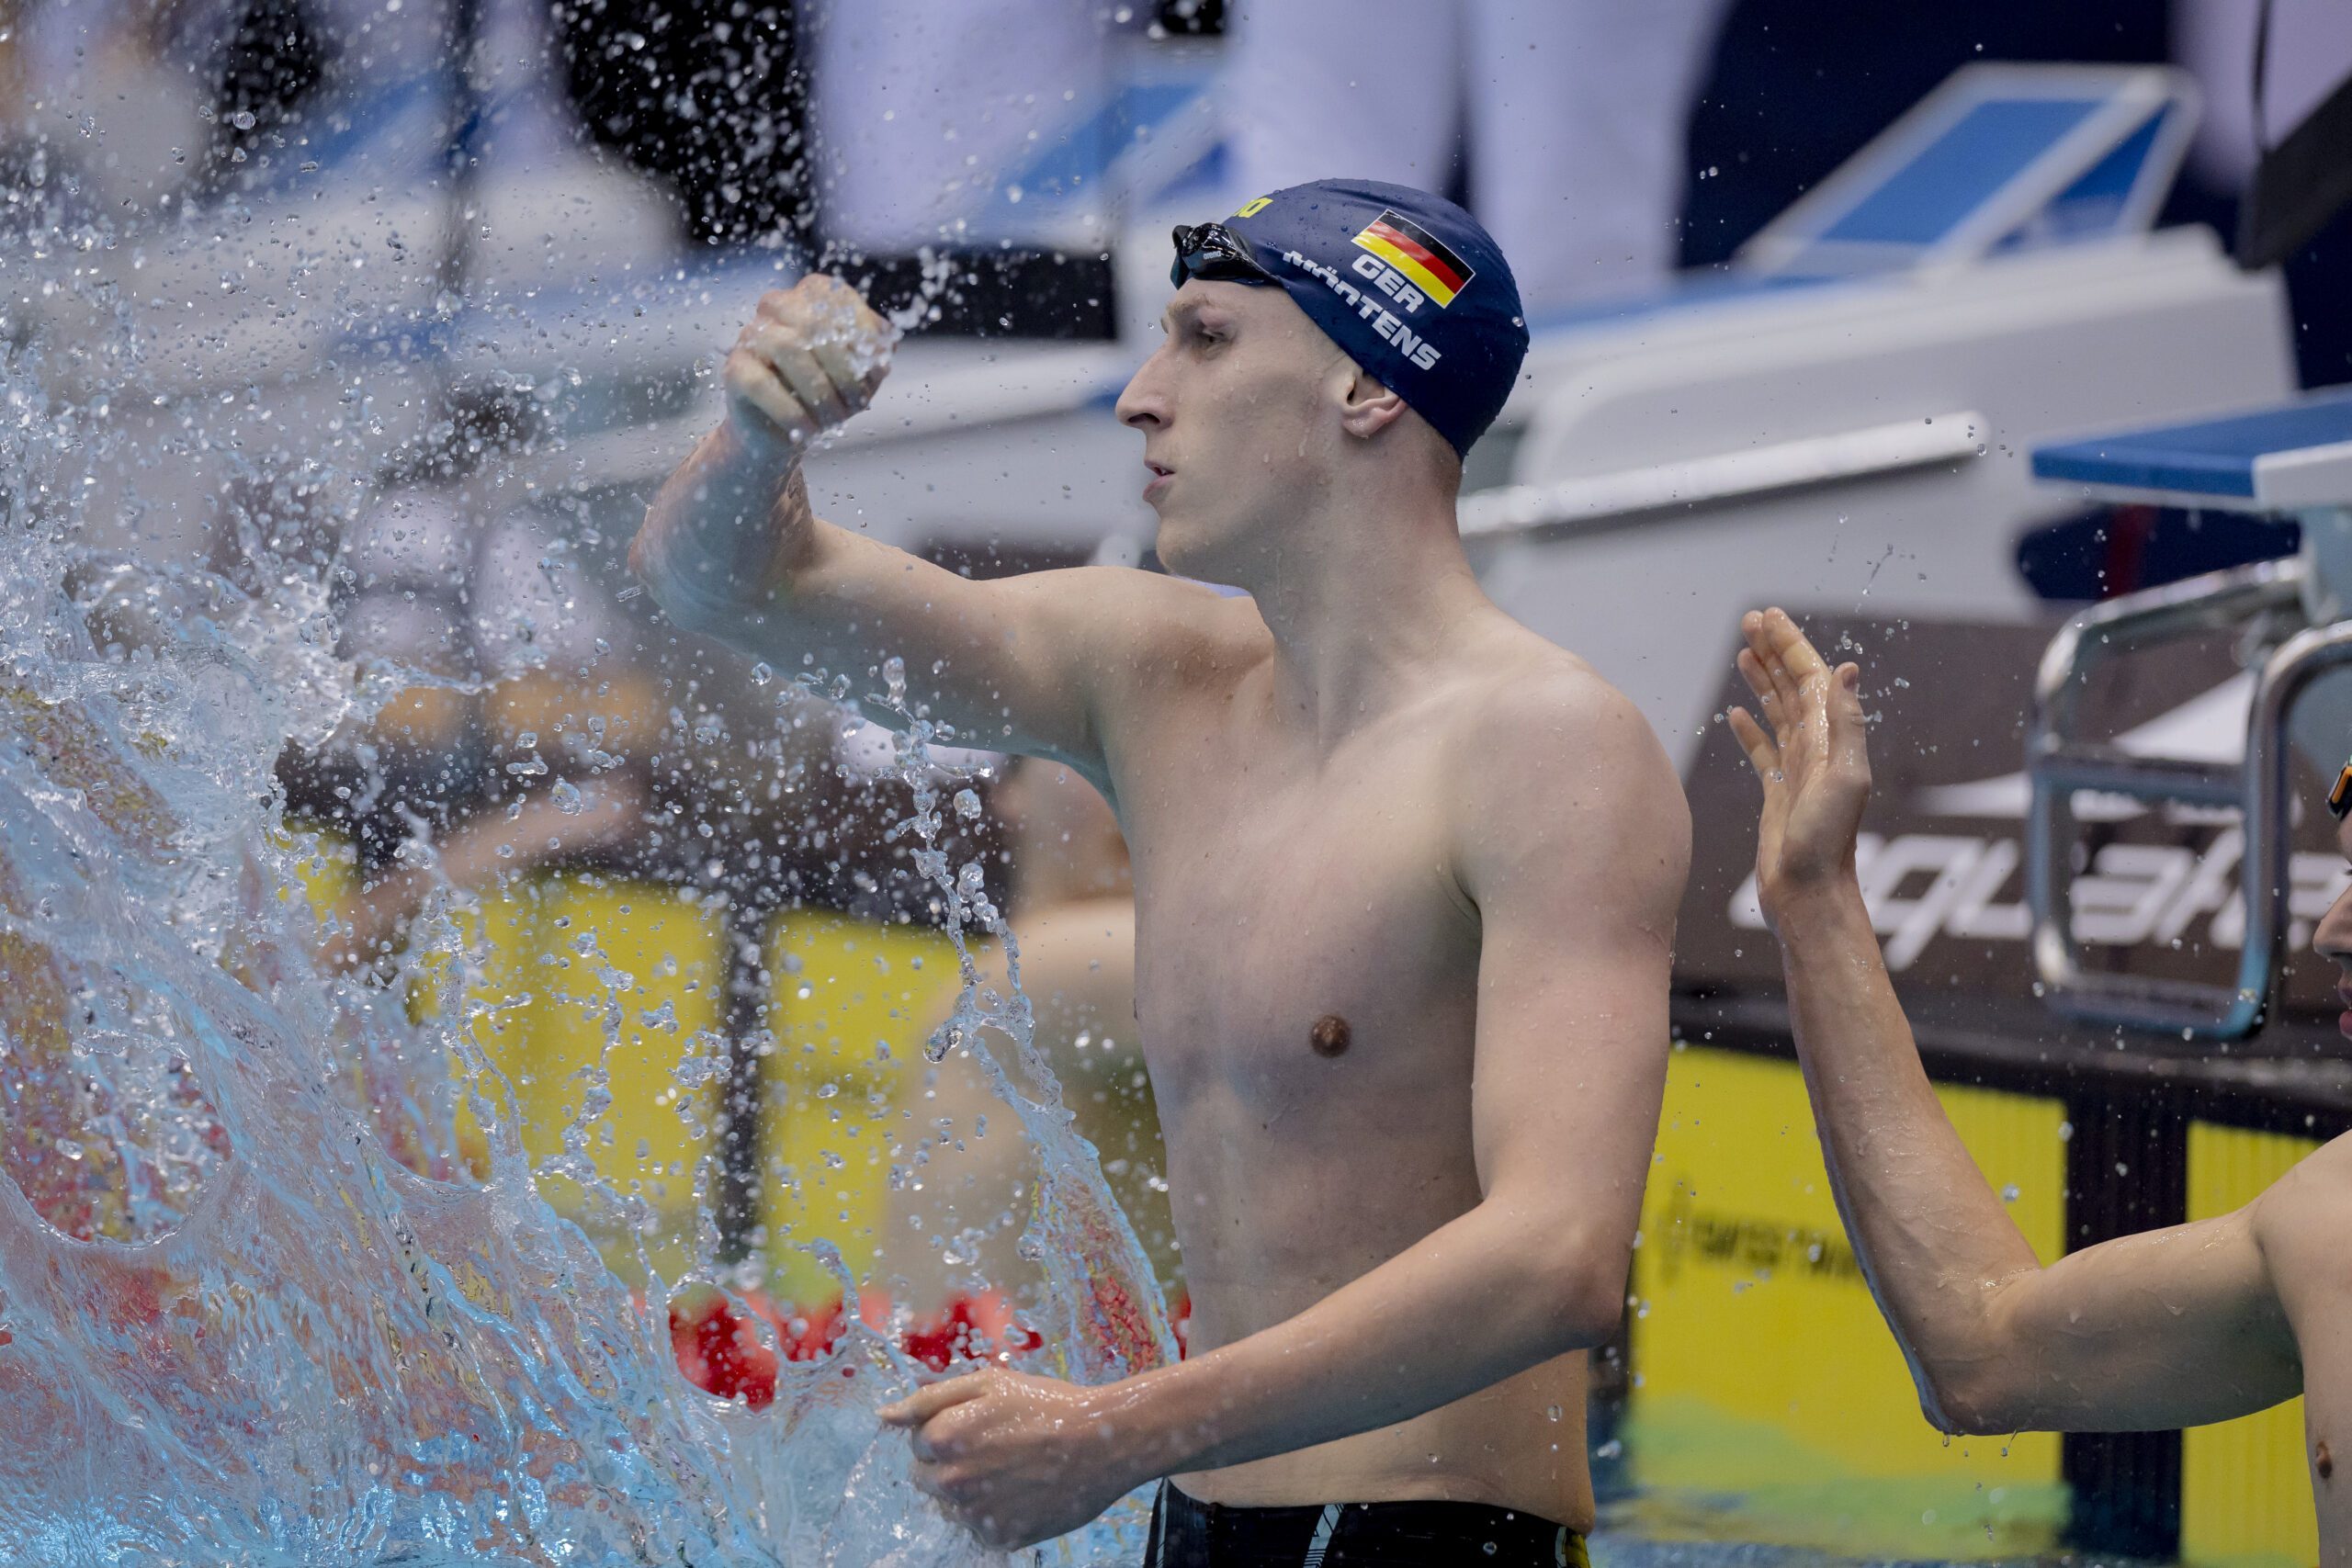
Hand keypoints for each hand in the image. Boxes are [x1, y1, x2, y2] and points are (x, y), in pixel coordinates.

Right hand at [722, 274, 896, 463]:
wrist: (786, 432)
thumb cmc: (827, 394)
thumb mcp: (861, 373)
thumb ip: (875, 351)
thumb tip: (885, 343)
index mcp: (809, 297)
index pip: (838, 298)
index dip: (863, 335)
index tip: (879, 372)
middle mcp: (776, 307)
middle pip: (813, 324)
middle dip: (844, 370)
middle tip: (858, 404)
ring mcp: (751, 335)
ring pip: (787, 348)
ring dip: (819, 392)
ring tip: (834, 420)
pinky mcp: (735, 368)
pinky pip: (761, 383)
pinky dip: (790, 411)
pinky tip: (806, 430)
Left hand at [880, 1366, 1145, 1549]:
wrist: (1102, 1443)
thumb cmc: (1046, 1404)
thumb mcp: (987, 1383)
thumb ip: (928, 1399)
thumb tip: (884, 1416)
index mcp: (943, 1439)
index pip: (917, 1442)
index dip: (947, 1430)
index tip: (980, 1425)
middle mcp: (951, 1482)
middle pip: (926, 1477)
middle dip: (949, 1463)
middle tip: (993, 1448)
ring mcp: (974, 1515)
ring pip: (951, 1504)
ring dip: (970, 1490)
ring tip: (1011, 1470)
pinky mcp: (999, 1537)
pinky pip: (978, 1526)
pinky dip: (994, 1513)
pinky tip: (1022, 1492)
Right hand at [1726, 607, 1871, 926]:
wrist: (1807, 894)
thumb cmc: (1826, 843)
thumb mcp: (1844, 778)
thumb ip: (1846, 724)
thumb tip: (1846, 669)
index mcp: (1830, 739)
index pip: (1809, 678)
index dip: (1790, 645)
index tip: (1768, 617)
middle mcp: (1816, 748)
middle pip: (1791, 687)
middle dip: (1773, 652)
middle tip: (1750, 621)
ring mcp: (1796, 769)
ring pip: (1776, 712)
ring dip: (1761, 681)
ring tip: (1743, 653)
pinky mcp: (1777, 792)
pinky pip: (1762, 750)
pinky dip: (1750, 728)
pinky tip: (1736, 714)